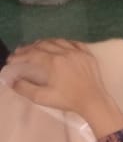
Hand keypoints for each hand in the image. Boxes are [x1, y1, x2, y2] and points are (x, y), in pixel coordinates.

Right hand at [1, 39, 122, 137]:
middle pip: (44, 45)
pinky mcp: (88, 54)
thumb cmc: (67, 99)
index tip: (11, 60)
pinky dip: (63, 42)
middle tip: (19, 52)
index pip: (33, 54)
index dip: (20, 56)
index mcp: (54, 62)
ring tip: (35, 47)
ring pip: (59, 41)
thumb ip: (24, 88)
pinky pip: (74, 43)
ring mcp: (79, 52)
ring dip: (45, 43)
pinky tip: (59, 45)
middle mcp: (66, 52)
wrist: (92, 99)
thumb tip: (12, 80)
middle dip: (29, 48)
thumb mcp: (42, 97)